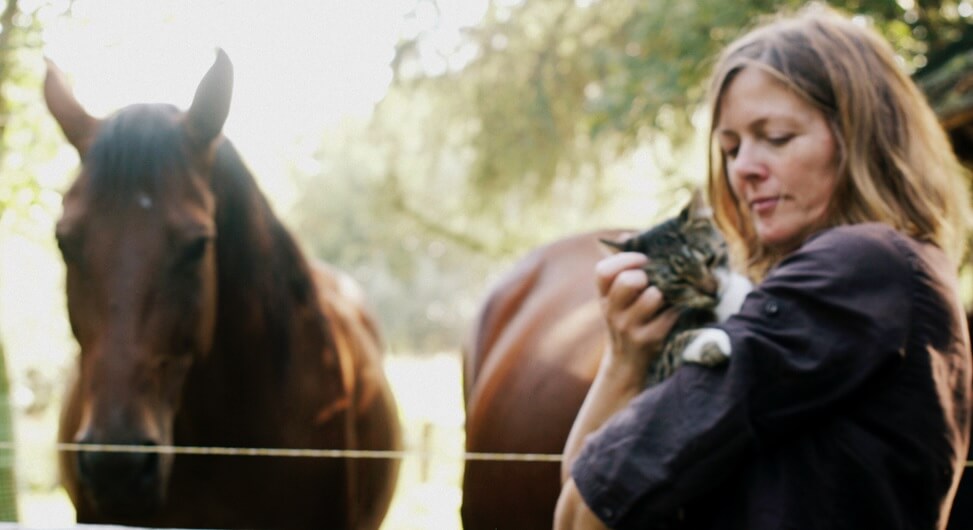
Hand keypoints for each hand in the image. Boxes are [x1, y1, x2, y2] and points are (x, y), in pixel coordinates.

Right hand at [595, 252, 679, 373]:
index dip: (625, 260)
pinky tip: (672, 312)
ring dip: (663, 294)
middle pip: (628, 281)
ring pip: (652, 296)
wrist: (626, 363)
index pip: (603, 270)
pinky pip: (669, 314)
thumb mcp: (617, 298)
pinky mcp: (648, 340)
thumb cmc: (627, 320)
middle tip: (651, 283)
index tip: (642, 260)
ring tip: (662, 300)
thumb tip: (628, 236)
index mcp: (603, 296)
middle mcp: (611, 311)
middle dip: (646, 276)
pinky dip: (675, 310)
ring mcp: (628, 327)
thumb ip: (622, 270)